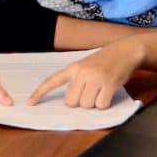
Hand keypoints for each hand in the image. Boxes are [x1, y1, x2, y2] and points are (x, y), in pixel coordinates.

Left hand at [28, 40, 142, 109]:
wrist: (125, 51)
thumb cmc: (104, 60)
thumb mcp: (85, 65)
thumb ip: (76, 79)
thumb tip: (71, 102)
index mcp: (73, 67)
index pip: (52, 81)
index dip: (40, 93)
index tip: (30, 103)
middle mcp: (82, 72)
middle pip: (71, 102)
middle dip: (80, 102)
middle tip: (89, 93)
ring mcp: (95, 78)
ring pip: (86, 105)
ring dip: (94, 103)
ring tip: (101, 90)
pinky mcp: (109, 84)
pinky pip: (101, 105)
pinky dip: (105, 104)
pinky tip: (108, 93)